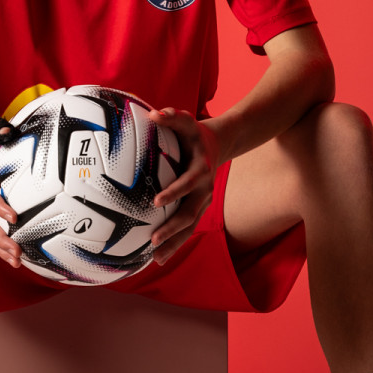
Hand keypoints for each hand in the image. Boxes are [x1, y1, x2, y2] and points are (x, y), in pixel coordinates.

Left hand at [147, 108, 221, 265]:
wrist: (219, 145)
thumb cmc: (194, 133)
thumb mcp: (186, 121)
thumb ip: (171, 116)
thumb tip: (153, 114)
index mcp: (200, 170)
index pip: (186, 184)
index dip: (173, 193)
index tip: (156, 202)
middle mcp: (205, 190)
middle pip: (189, 213)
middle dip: (172, 228)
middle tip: (154, 239)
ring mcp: (204, 202)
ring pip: (190, 227)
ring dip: (174, 244)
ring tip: (156, 258)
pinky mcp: (199, 209)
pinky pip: (188, 229)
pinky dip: (175, 244)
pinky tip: (159, 258)